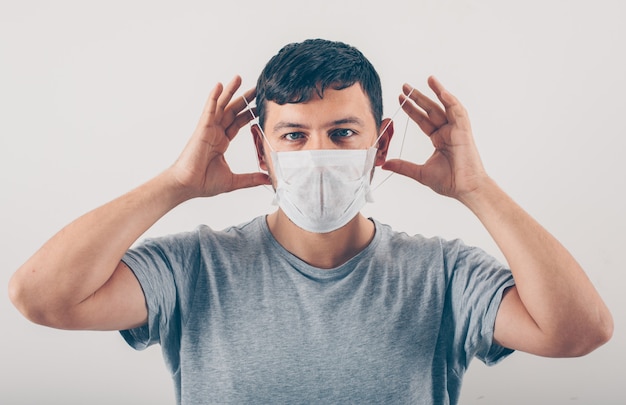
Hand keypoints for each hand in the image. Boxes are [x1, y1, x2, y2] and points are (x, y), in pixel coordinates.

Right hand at [169, 76, 269, 198]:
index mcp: (221, 142)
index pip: (238, 123)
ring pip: (221, 106)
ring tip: (239, 78)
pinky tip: (219, 85)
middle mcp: (215, 133)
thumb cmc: (203, 183)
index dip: (249, 114)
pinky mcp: (202, 129)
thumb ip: (251, 179)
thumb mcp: (234, 181)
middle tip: (256, 88)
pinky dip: (214, 97)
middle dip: (244, 99)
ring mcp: (208, 130)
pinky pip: (209, 110)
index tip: (260, 106)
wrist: (187, 185)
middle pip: (232, 111)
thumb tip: (267, 179)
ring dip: (229, 92)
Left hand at [382, 76, 487, 200]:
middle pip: (431, 110)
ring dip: (437, 92)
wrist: (466, 189)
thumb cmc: (450, 182)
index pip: (422, 120)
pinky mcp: (464, 131)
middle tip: (404, 86)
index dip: (411, 109)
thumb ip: (403, 167)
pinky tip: (442, 92)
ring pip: (445, 106)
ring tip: (428, 79)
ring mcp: (457, 130)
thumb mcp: (420, 173)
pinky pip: (458, 112)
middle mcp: (447, 132)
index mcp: (439, 139)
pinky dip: (451, 101)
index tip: (400, 98)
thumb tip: (385, 164)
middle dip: (418, 97)